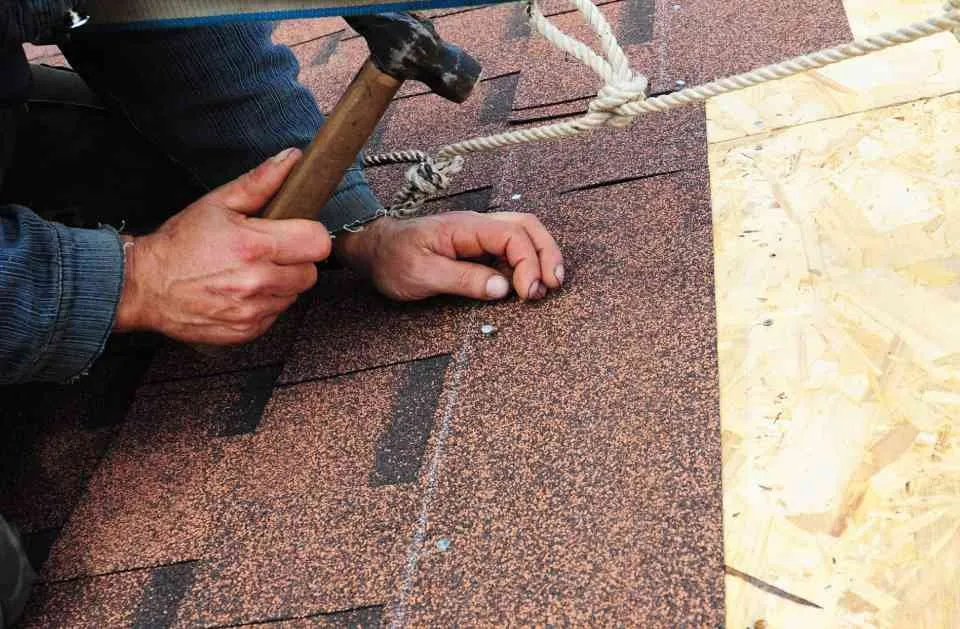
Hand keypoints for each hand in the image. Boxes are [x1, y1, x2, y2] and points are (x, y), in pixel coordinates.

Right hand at [114, 148, 330, 344]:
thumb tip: (292, 159)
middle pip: (310, 273)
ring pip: (293, 295)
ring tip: (251, 272)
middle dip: (295, 261)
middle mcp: (257, 281)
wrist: (144, 286)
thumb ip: (260, 182)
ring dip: (280, 284)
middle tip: (270, 253)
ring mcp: (252, 311)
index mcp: (254, 245)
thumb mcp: (217, 203)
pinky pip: (275, 316)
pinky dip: (265, 304)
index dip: (309, 235)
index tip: (295, 233)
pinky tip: (242, 292)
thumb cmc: (180, 243)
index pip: (317, 243)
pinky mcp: (246, 331)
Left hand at [334, 211, 563, 301]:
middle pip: (527, 226)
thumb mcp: (422, 275)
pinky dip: (526, 264)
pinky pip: (511, 248)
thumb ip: (463, 280)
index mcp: (465, 228)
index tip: (526, 292)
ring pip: (523, 234)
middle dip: (547, 254)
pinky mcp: (477, 247)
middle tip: (552, 285)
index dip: (528, 262)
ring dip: (540, 257)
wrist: (374, 249)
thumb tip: (503, 288)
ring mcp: (479, 234)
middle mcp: (477, 225)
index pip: (512, 234)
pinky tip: (526, 285)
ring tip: (546, 286)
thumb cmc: (393, 259)